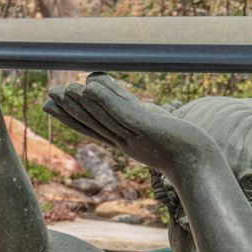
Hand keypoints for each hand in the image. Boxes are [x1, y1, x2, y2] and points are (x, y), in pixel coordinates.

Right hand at [43, 73, 211, 170]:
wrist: (203, 164)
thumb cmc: (184, 146)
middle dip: (69, 111)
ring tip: (61, 90)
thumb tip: (126, 99)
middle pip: (93, 125)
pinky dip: (104, 100)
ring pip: (103, 119)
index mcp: (126, 142)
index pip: (94, 128)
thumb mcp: (154, 124)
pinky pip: (122, 113)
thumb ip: (136, 111)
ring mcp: (136, 136)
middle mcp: (126, 142)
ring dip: (81, 105)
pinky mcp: (147, 128)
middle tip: (47, 95)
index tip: (50, 105)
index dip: (72, 117)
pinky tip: (89, 86)